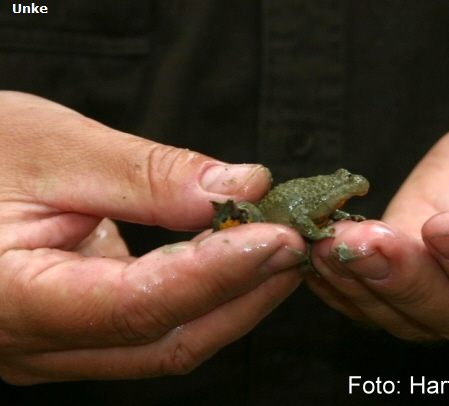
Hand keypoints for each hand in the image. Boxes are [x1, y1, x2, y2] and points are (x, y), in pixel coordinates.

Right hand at [0, 92, 303, 383]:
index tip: (276, 237)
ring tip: (277, 250)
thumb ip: (148, 177)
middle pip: (164, 339)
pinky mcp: (78, 330)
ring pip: (166, 343)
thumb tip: (238, 189)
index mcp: (10, 299)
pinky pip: (155, 327)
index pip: (135, 305)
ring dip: (232, 298)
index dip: (215, 273)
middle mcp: (33, 343)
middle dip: (242, 293)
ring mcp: (57, 346)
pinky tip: (234, 258)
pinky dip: (204, 294)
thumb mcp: (53, 148)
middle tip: (295, 243)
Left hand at [307, 78, 448, 340]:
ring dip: (360, 283)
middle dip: (405, 280)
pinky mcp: (405, 270)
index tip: (448, 227)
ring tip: (324, 245)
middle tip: (361, 243)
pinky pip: (371, 295)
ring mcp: (448, 288)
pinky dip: (338, 283)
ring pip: (403, 313)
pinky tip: (312, 256)